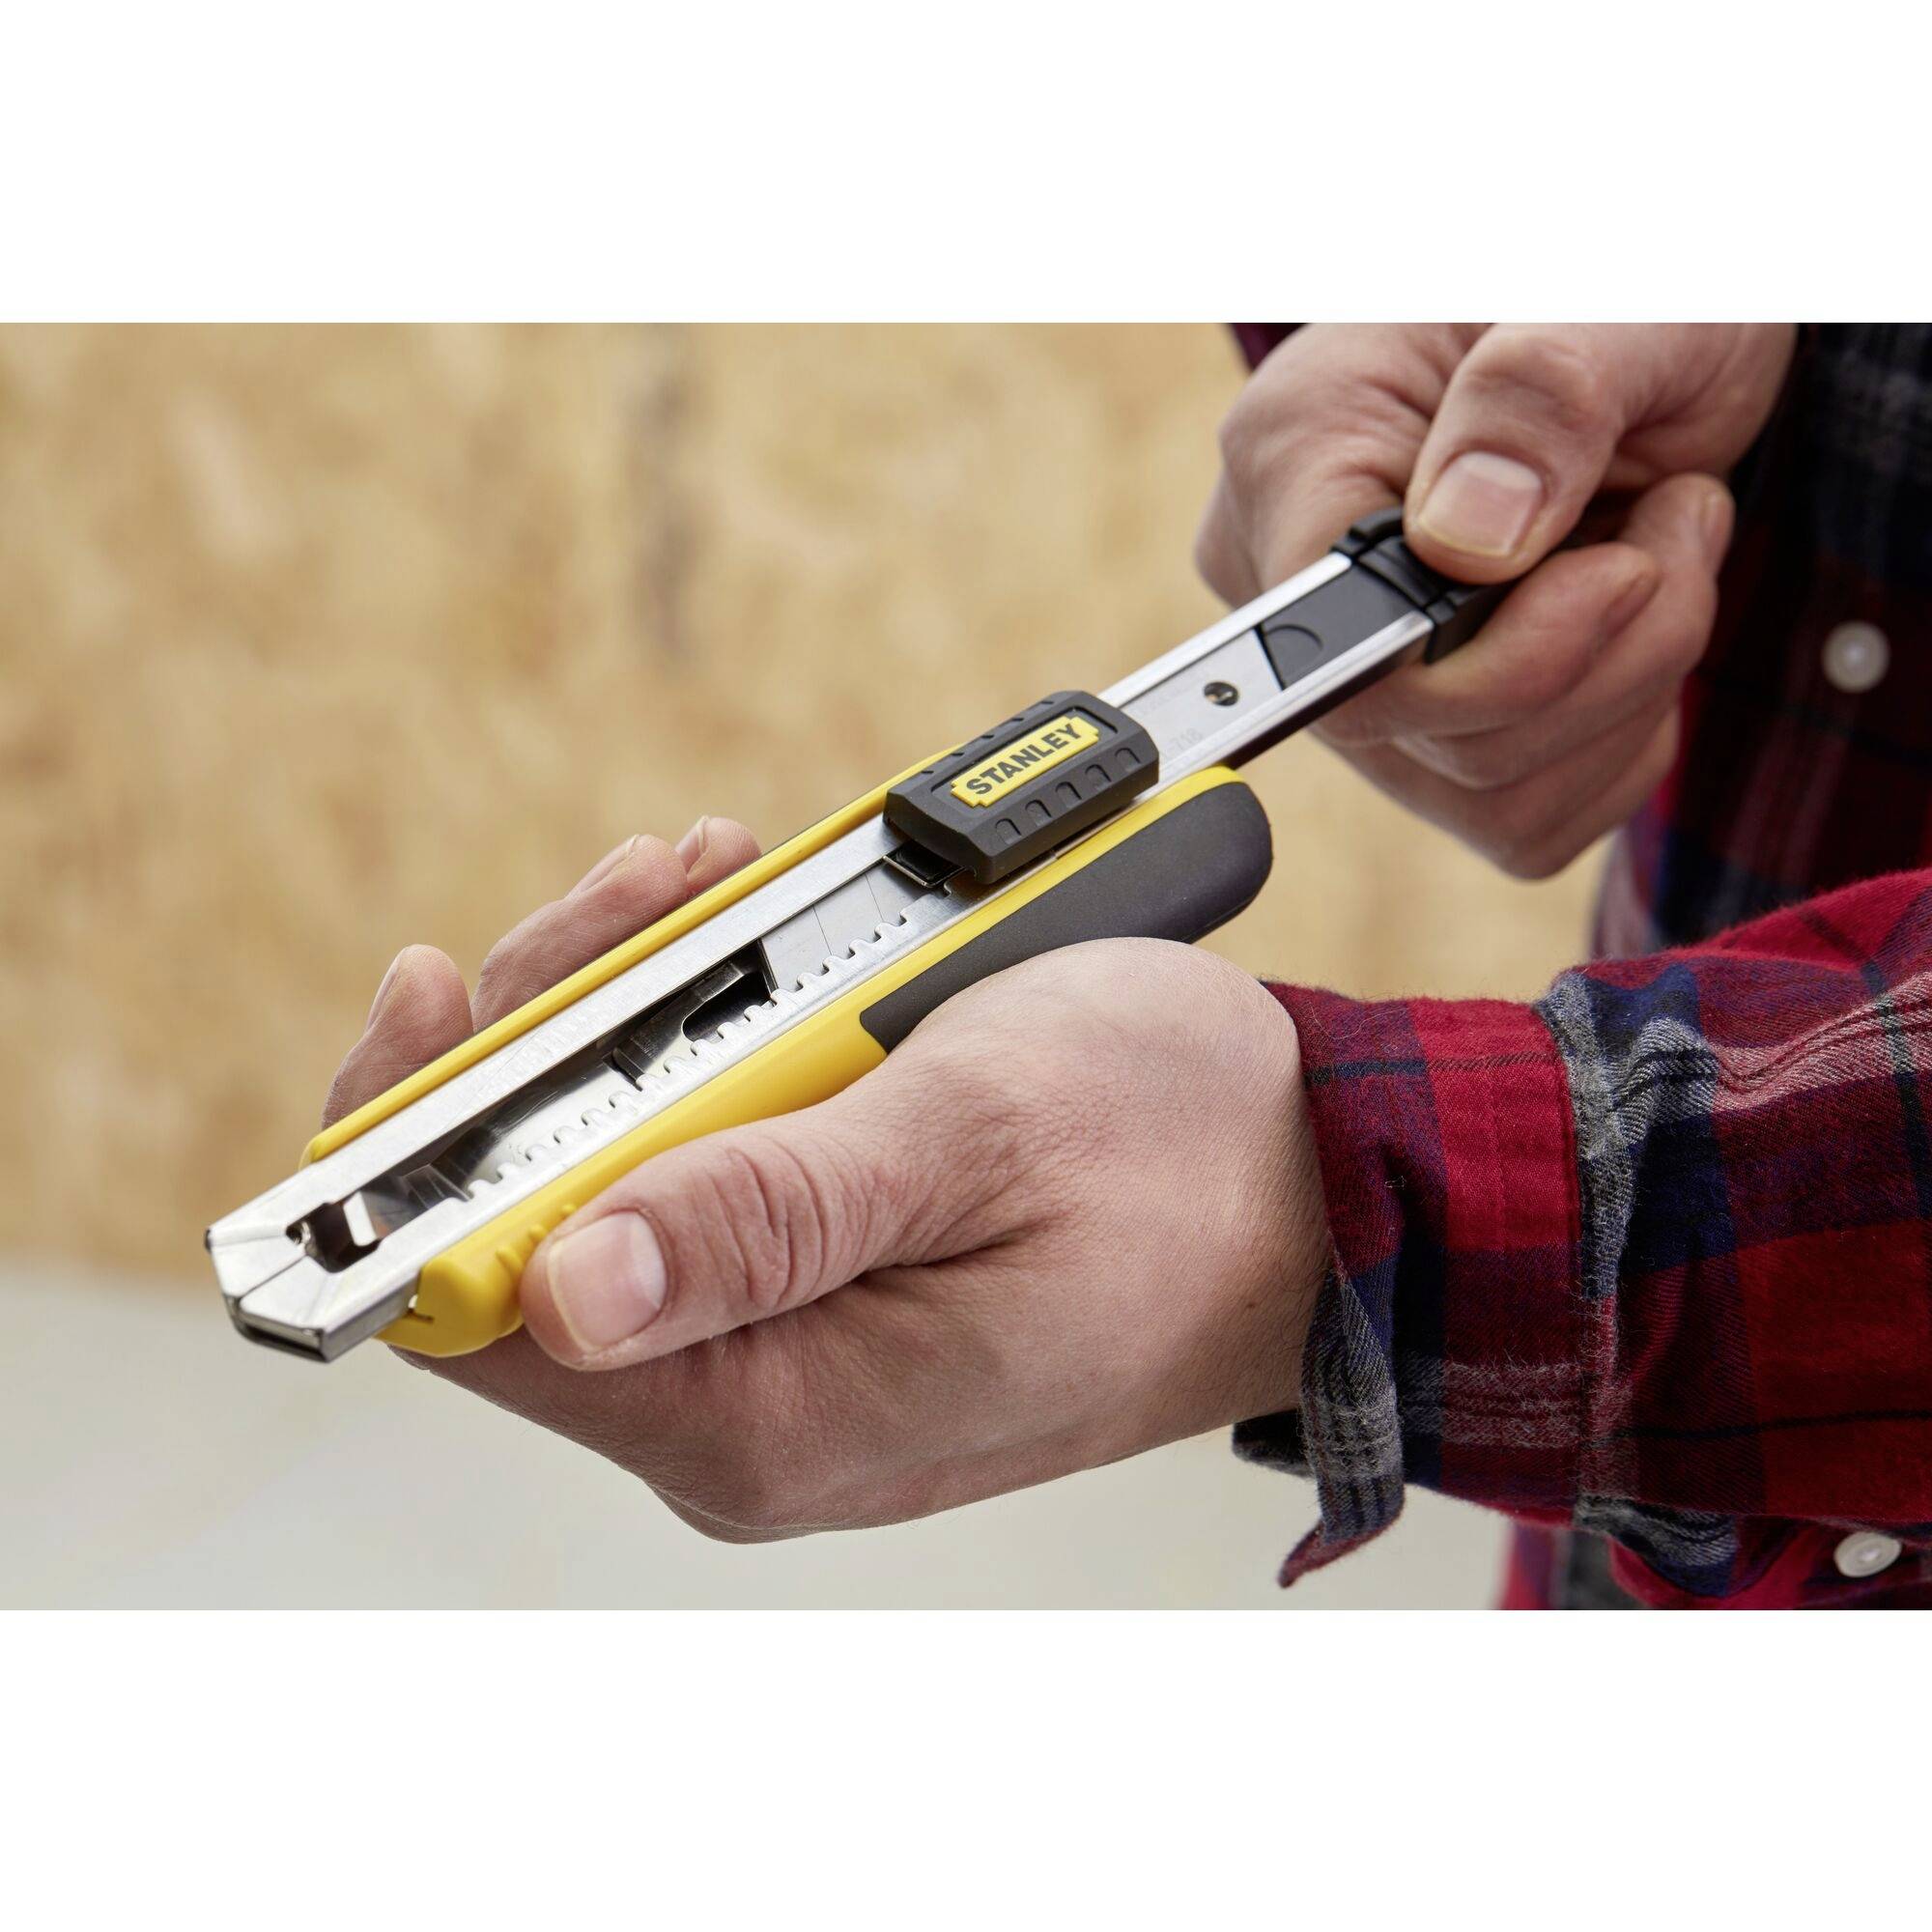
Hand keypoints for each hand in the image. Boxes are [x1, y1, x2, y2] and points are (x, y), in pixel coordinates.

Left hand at [326, 821, 1327, 1538]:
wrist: (1324, 1185)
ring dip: (641, 1019)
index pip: (484, 1312)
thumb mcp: (977, 1136)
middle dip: (559, 1032)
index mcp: (773, 1413)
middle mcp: (753, 1414)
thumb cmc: (1184, 1155)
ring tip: (716, 886)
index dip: (424, 1150)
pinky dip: (710, 1054)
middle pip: (532, 1228)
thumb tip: (563, 1291)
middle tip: (655, 888)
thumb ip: (768, 1213)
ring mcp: (785, 1358)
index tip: (450, 990)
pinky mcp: (822, 1299)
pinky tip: (753, 957)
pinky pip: (702, 1177)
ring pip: (614, 1183)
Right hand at [1195, 324, 1795, 876]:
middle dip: (1603, 655)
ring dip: (1629, 690)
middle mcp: (1291, 581)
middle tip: (1674, 519)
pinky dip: (1618, 744)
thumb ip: (1541, 395)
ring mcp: (1353, 673)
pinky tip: (1633, 629)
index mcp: (1294, 451)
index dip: (1496, 660)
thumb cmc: (1630, 293)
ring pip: (1486, 794)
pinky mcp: (1423, 738)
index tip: (1621, 568)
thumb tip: (1466, 543)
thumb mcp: (1623, 303)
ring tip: (1662, 544)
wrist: (1655, 327)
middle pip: (1426, 738)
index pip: (1333, 651)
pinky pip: (1522, 822)